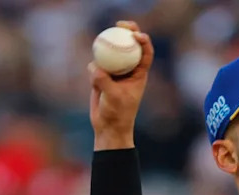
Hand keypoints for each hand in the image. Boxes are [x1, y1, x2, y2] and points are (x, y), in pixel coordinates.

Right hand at [89, 21, 154, 149]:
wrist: (108, 126)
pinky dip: (93, 67)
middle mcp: (128, 70)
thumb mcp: (113, 97)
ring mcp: (115, 72)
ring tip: (101, 49)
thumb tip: (94, 67)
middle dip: (126, 31)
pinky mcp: (101, 76)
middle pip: (129, 46)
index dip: (144, 40)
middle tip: (119, 24)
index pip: (145, 53)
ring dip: (106, 48)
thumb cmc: (118, 114)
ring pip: (111, 52)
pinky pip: (96, 64)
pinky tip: (92, 78)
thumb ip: (104, 81)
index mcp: (139, 74)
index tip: (135, 34)